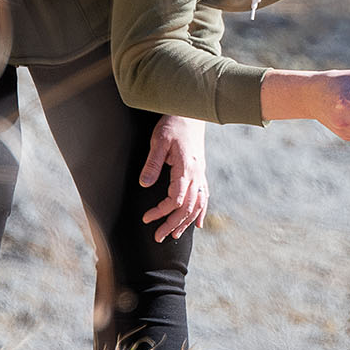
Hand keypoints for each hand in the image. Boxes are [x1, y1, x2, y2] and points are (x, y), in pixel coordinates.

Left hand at [139, 115, 208, 240]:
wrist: (191, 113)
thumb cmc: (173, 124)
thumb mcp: (159, 141)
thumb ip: (152, 163)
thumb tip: (145, 184)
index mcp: (186, 168)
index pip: (175, 199)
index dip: (161, 211)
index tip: (146, 218)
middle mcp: (196, 175)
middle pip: (188, 207)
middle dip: (173, 224)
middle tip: (158, 237)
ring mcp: (200, 174)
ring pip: (197, 205)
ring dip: (186, 222)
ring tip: (175, 234)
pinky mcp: (200, 172)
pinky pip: (204, 197)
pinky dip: (201, 212)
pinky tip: (198, 223)